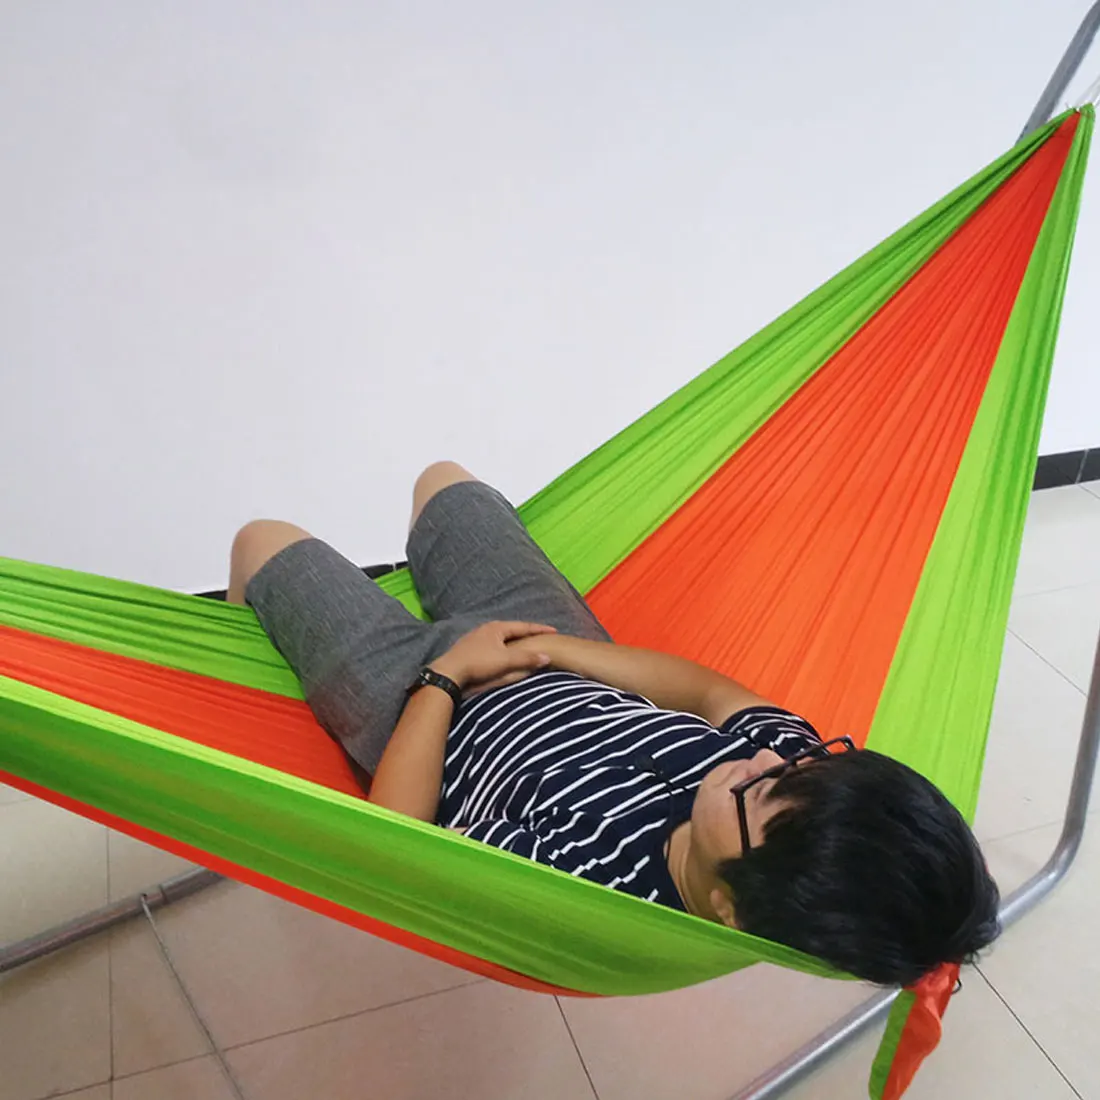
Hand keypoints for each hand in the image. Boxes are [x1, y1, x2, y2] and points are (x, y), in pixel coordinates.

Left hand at [431, 621, 556, 691]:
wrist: (449, 672)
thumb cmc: (478, 663)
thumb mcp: (505, 660)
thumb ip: (526, 658)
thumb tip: (546, 656)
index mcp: (496, 627)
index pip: (523, 626)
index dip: (539, 629)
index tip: (553, 630)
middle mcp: (486, 629)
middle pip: (511, 629)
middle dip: (525, 632)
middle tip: (539, 635)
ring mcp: (475, 638)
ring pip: (500, 637)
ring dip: (513, 640)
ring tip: (523, 644)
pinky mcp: (469, 649)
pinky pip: (492, 644)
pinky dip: (502, 647)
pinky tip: (502, 653)